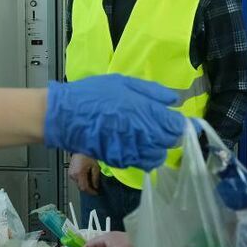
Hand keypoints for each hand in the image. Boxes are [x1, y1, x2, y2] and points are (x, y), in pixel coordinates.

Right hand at [44, 76, 185, 170]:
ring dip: (157, 147)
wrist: (66, 116)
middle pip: (170, 142)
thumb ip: (153, 92)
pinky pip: (142, 163)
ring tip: (148, 137)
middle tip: (161, 126)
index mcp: (147, 112)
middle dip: (169, 135)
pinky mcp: (121, 160)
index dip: (181, 124)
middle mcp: (144, 134)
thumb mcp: (125, 82)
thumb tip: (174, 100)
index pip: (176, 125)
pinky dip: (144, 156)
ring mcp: (132, 150)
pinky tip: (136, 145)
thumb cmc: (95, 94)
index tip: (178, 121)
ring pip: (158, 156)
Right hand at [67, 153, 101, 195]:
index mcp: (79, 173)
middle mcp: (73, 175)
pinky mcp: (70, 172)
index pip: (84, 188)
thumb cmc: (87, 154)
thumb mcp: (95, 166)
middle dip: (88, 189)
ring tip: (91, 181)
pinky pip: (76, 180)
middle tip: (95, 188)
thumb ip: (95, 178)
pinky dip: (82, 180)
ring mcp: (71, 174)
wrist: (80, 148)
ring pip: (78, 184)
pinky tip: (87, 177)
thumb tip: (95, 186)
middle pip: (81, 187)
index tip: (96, 193)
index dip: (91, 192)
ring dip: (85, 184)